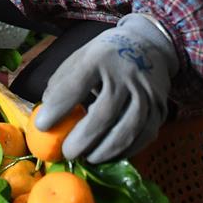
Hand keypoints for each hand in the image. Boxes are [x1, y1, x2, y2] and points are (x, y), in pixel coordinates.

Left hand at [35, 15, 178, 163]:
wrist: (148, 45)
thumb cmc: (107, 54)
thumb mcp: (82, 56)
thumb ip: (63, 81)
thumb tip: (47, 113)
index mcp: (100, 57)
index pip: (76, 85)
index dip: (58, 108)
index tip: (42, 126)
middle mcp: (126, 74)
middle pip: (104, 114)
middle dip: (82, 139)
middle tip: (66, 153)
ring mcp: (146, 92)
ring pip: (127, 130)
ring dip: (104, 150)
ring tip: (87, 157)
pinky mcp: (160, 108)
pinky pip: (144, 137)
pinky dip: (125, 151)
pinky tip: (109, 154)